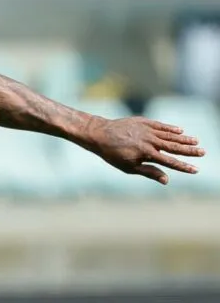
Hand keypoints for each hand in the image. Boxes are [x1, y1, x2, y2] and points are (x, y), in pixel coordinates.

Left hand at [83, 116, 203, 183]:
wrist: (100, 134)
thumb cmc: (113, 154)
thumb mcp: (129, 166)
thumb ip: (149, 172)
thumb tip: (167, 180)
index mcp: (147, 154)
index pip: (170, 162)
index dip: (184, 166)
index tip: (196, 170)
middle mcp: (150, 141)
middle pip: (174, 146)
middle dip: (189, 150)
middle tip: (203, 152)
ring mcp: (148, 130)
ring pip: (170, 135)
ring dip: (184, 138)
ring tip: (196, 141)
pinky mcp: (144, 121)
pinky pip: (161, 125)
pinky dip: (171, 128)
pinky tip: (180, 130)